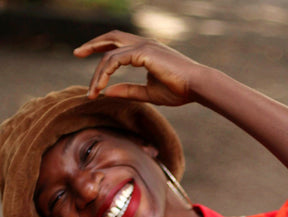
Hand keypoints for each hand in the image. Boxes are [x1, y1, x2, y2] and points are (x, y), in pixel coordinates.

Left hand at [74, 30, 204, 105]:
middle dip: (92, 44)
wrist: (196, 86)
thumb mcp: (149, 93)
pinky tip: (100, 88)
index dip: (103, 53)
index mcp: (146, 50)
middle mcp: (143, 43)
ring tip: (92, 91)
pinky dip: (105, 74)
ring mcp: (142, 46)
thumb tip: (108, 92)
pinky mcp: (142, 52)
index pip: (118, 46)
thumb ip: (129, 91)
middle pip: (111, 38)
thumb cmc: (179, 90)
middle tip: (77, 53)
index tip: (95, 71)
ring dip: (97, 73)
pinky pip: (115, 60)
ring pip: (109, 54)